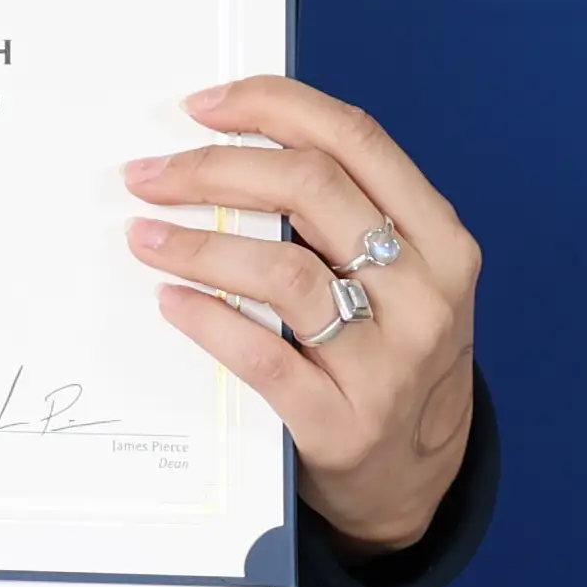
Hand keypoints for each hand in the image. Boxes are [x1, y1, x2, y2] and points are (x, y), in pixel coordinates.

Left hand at [125, 77, 483, 552]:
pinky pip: (262, 356)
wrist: (415, 480)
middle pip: (311, 189)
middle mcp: (426, 295)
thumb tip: (228, 145)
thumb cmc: (391, 355)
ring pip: (283, 270)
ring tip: (144, 235)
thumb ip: (342, 217)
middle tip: (149, 173)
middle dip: (214, 167)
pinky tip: (171, 301)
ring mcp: (390, 363)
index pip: (356, 141)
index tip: (202, 106)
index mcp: (441, 241)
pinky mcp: (343, 423)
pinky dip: (207, 320)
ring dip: (198, 245)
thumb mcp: (400, 278)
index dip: (273, 107)